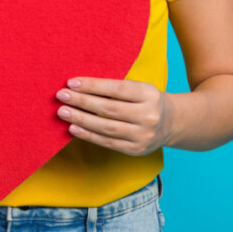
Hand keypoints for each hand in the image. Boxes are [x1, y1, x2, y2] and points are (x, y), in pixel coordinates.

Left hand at [55, 77, 173, 155]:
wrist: (171, 123)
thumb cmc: (145, 100)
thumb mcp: (138, 87)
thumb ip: (114, 88)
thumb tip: (79, 86)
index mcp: (148, 94)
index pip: (116, 89)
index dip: (92, 85)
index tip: (71, 82)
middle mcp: (148, 115)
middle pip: (109, 108)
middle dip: (82, 101)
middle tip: (61, 96)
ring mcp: (143, 135)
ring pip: (106, 127)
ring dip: (81, 119)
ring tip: (63, 112)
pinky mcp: (136, 149)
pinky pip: (108, 142)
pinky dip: (88, 135)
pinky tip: (73, 128)